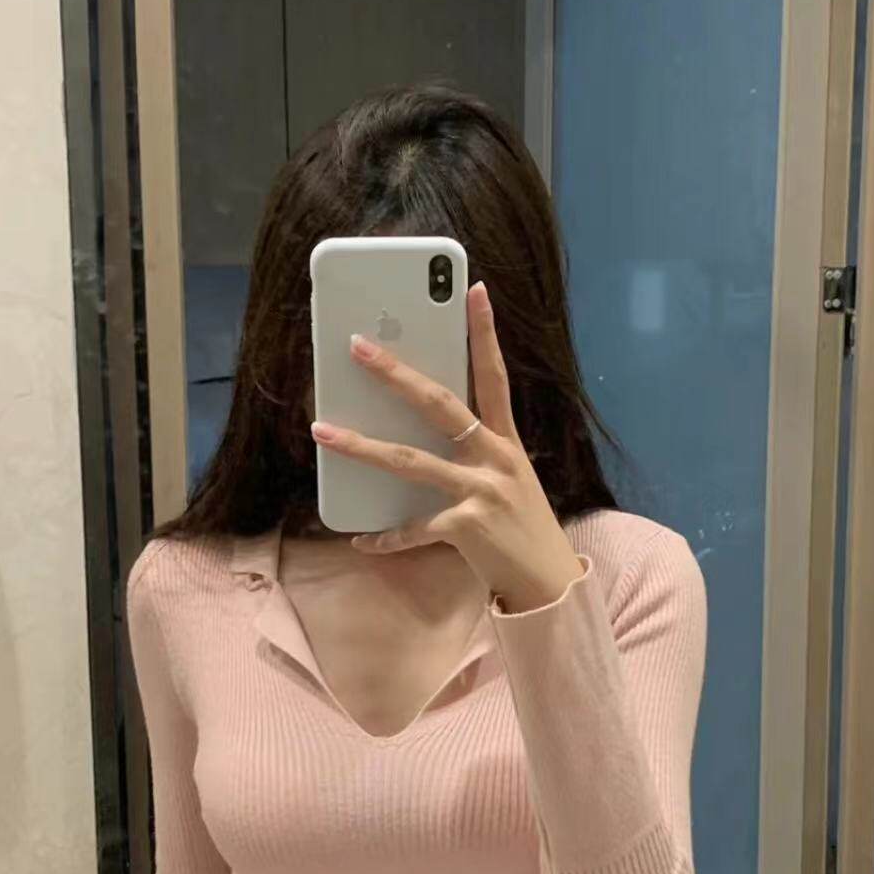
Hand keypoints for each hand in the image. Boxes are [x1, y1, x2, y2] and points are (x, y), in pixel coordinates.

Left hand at [309, 281, 585, 612]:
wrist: (551, 581)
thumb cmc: (523, 526)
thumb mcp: (509, 478)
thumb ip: (475, 452)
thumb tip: (425, 429)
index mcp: (506, 441)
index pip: (494, 376)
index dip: (485, 332)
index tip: (474, 291)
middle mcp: (496, 459)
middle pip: (440, 405)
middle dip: (396, 374)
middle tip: (359, 346)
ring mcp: (481, 491)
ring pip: (410, 461)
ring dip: (361, 446)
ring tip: (323, 431)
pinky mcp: (466, 527)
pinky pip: (412, 528)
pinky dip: (386, 537)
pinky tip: (360, 540)